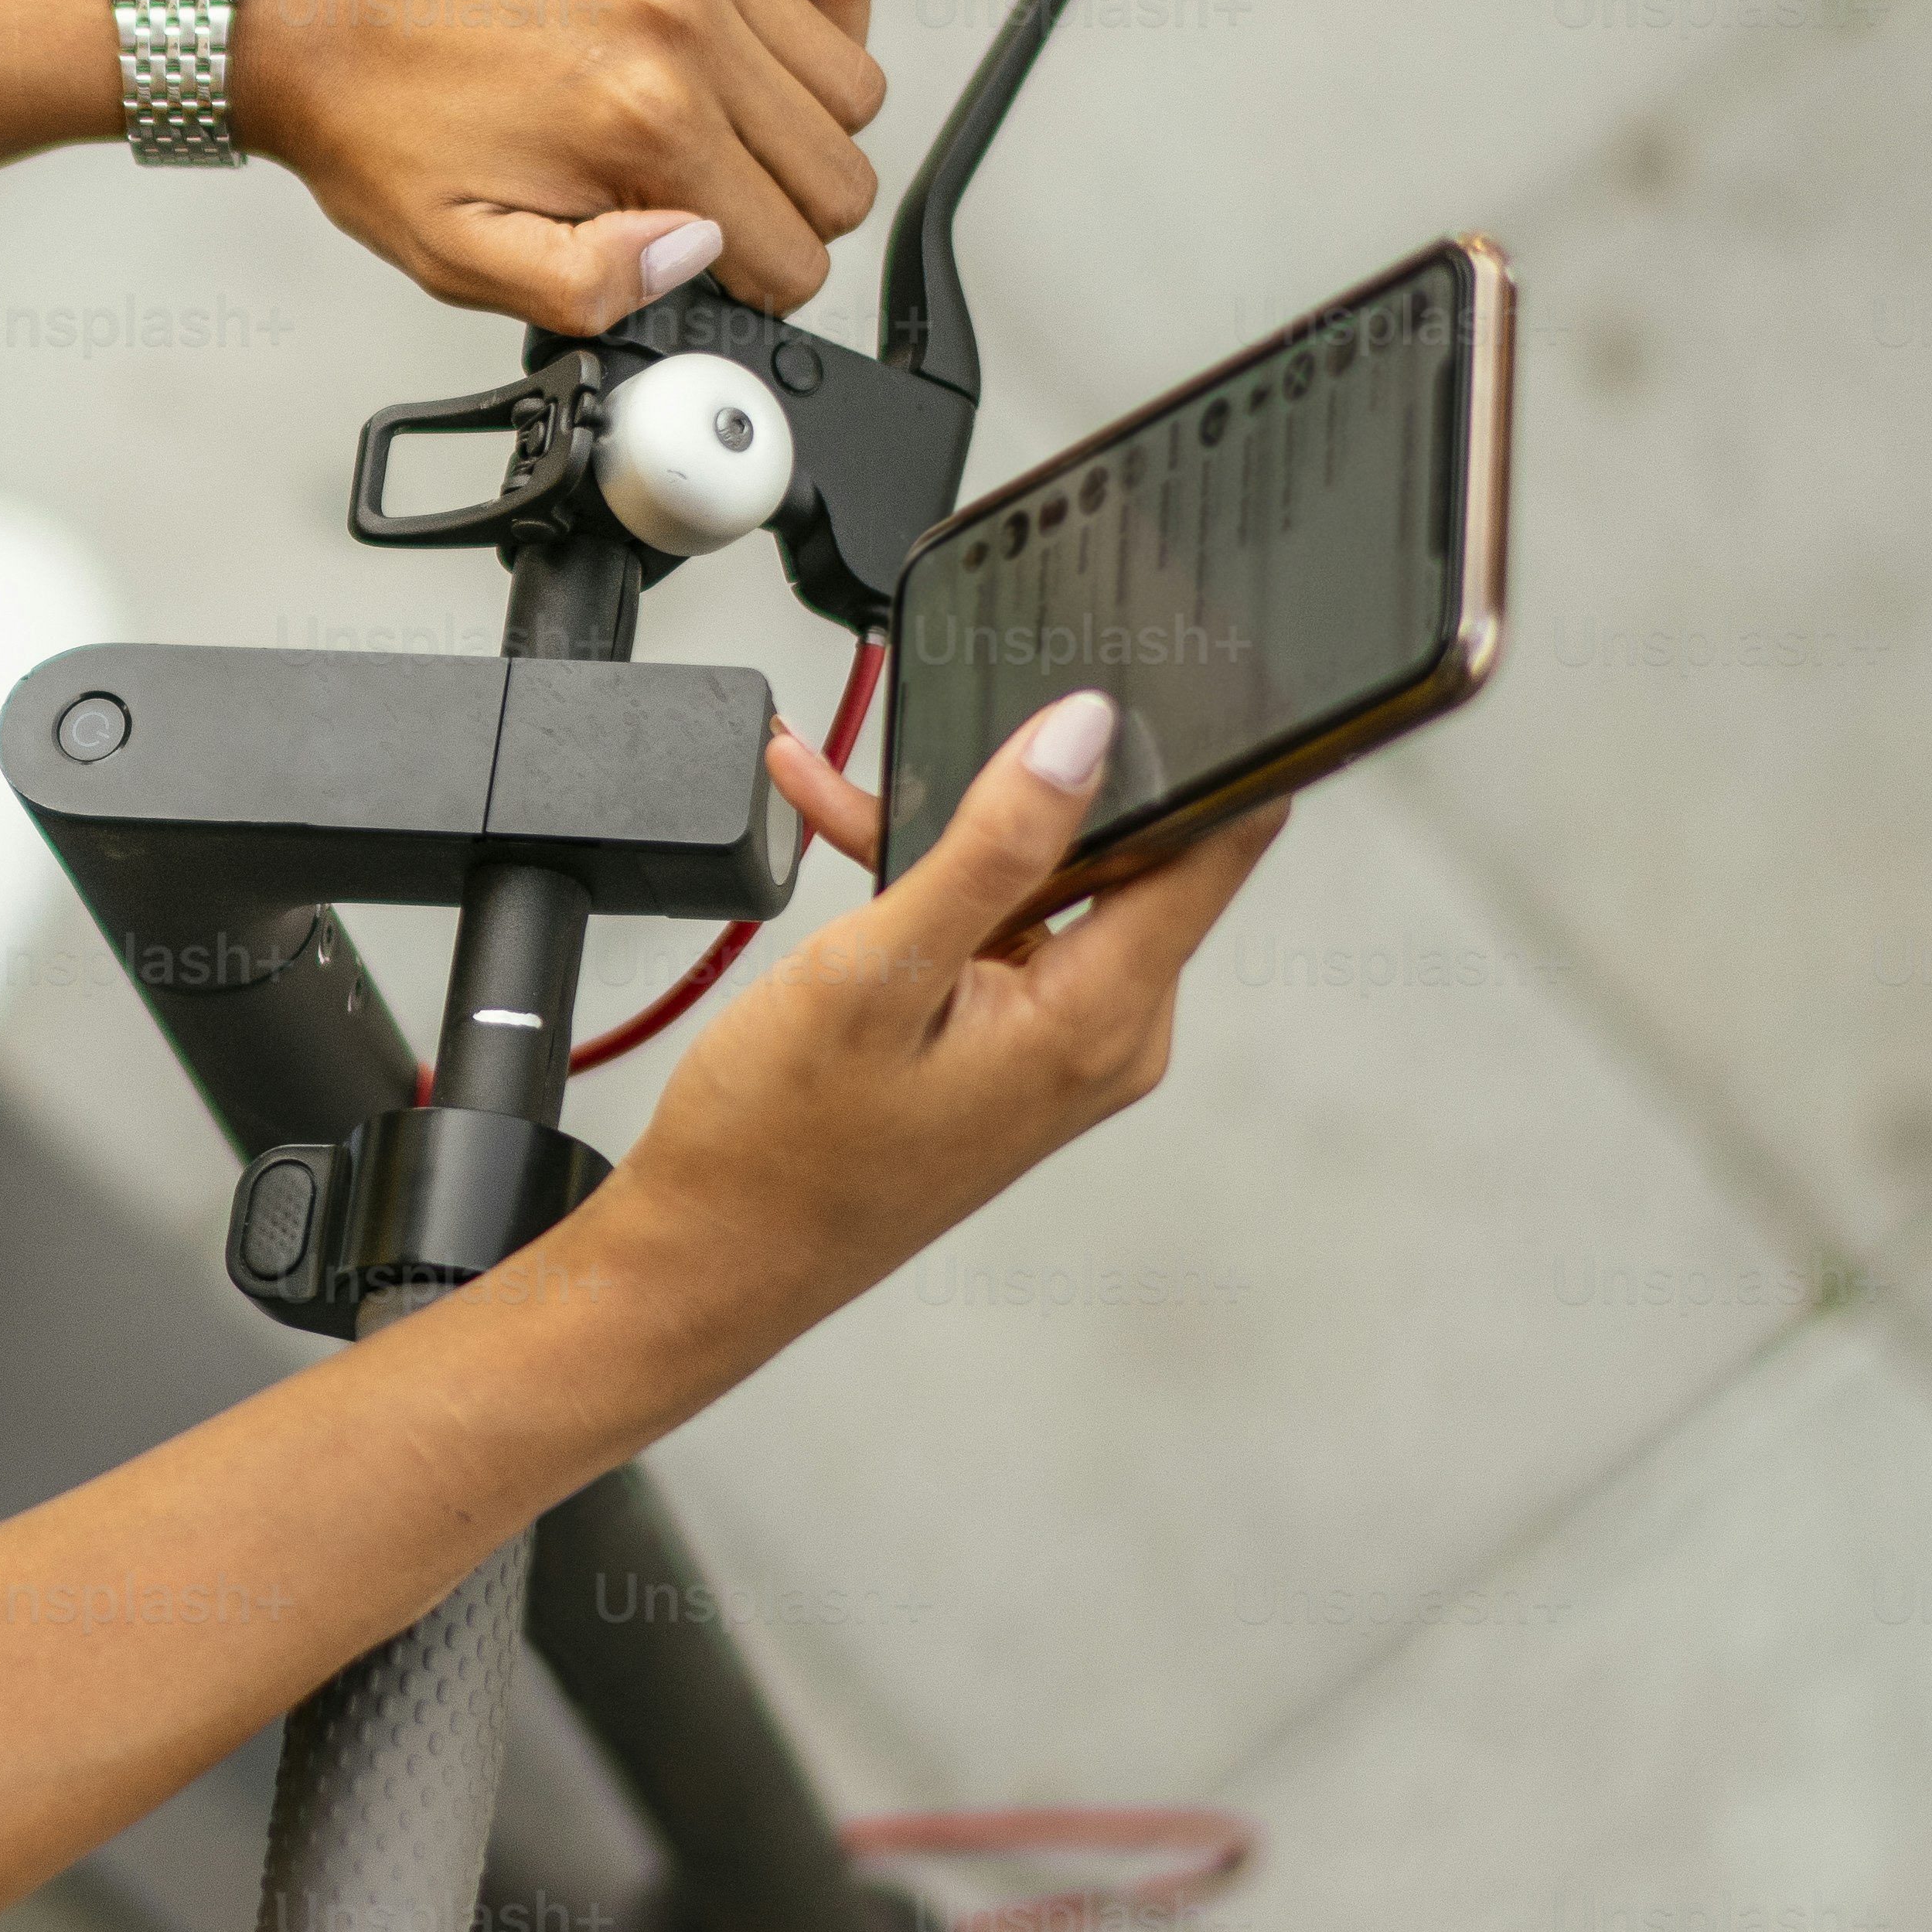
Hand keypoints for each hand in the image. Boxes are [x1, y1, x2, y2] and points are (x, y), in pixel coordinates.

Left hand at [225, 0, 888, 328]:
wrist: (312, 4)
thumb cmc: (378, 125)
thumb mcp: (459, 255)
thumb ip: (591, 288)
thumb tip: (703, 254)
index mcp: (640, 122)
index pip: (795, 250)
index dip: (759, 281)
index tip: (711, 262)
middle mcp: (681, 19)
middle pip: (837, 166)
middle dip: (786, 209)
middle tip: (710, 199)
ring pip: (848, 77)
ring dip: (802, 121)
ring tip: (723, 124)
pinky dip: (828, 11)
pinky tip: (764, 42)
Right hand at [548, 691, 1283, 1364]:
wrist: (710, 1257)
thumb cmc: (775, 1147)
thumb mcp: (877, 969)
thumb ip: (993, 846)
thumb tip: (1086, 735)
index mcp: (1097, 1019)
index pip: (1220, 848)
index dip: (1208, 752)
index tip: (1167, 674)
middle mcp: (1103, 1039)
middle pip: (1119, 854)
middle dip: (1022, 784)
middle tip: (920, 740)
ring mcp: (1060, 1051)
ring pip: (1044, 887)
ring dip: (953, 833)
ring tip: (840, 795)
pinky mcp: (1013, 1056)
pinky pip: (1000, 936)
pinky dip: (932, 889)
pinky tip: (847, 846)